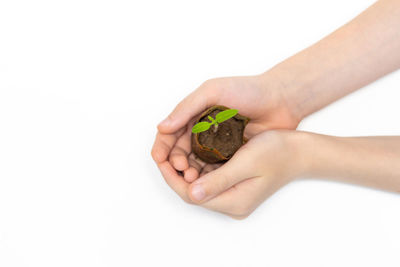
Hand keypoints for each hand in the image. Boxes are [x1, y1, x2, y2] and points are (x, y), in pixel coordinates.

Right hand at [152, 75, 299, 182]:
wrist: (280, 99)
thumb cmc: (247, 90)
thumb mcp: (213, 91)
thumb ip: (187, 108)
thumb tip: (162, 127)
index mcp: (194, 114)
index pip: (170, 133)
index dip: (162, 146)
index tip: (159, 158)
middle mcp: (202, 130)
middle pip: (179, 151)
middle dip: (175, 161)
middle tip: (180, 169)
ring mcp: (216, 143)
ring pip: (194, 162)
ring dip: (189, 171)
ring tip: (190, 177)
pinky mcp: (230, 154)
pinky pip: (213, 167)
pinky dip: (206, 175)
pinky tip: (204, 180)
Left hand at [155, 130, 306, 218]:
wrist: (299, 151)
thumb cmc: (277, 153)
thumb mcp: (245, 164)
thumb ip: (217, 181)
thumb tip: (191, 192)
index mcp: (233, 202)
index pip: (191, 194)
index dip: (172, 177)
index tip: (160, 158)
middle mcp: (231, 202)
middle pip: (193, 191)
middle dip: (177, 172)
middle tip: (164, 152)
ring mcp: (234, 194)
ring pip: (200, 183)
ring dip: (187, 168)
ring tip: (176, 149)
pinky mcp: (235, 184)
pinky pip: (210, 176)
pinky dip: (199, 164)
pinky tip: (193, 150)